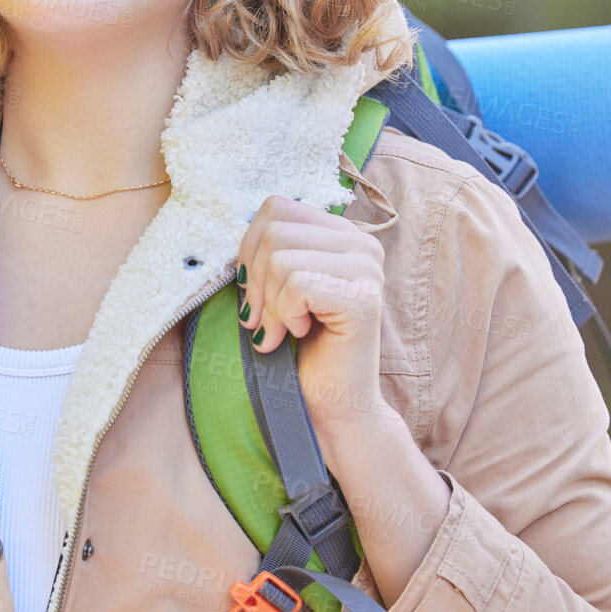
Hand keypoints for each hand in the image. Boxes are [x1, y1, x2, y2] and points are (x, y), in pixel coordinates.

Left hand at [235, 194, 387, 426]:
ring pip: (280, 257)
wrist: (331, 405)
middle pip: (274, 230)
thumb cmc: (300, 349)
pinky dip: (284, 316)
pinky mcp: (364, 298)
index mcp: (342, 234)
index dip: (249, 248)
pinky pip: (295, 285)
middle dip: (255, 281)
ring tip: (282, 331)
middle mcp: (362, 244)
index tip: (253, 291)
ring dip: (269, 305)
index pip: (276, 207)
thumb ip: (271, 250)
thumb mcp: (279, 286)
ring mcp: (368, 269)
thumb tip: (242, 232)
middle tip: (261, 320)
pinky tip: (301, 334)